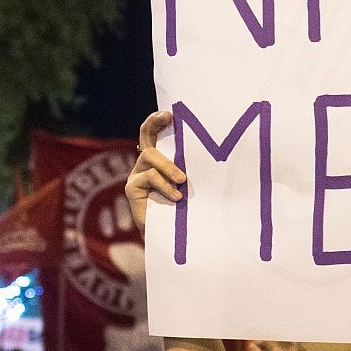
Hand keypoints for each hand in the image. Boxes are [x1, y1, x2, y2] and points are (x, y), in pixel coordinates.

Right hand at [125, 110, 185, 232]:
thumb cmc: (188, 210)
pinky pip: (149, 177)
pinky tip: (176, 197)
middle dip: (154, 122)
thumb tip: (219, 150)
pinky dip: (165, 186)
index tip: (169, 112)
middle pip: (145, 136)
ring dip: (168, 166)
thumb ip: (192, 169)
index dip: (157, 120)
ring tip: (183, 181)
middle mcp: (145, 165)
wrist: (174, 238)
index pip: (154, 134)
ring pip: (150, 156)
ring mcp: (136, 175)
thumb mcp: (192, 185)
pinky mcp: (132, 188)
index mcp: (160, 161)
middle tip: (167, 116)